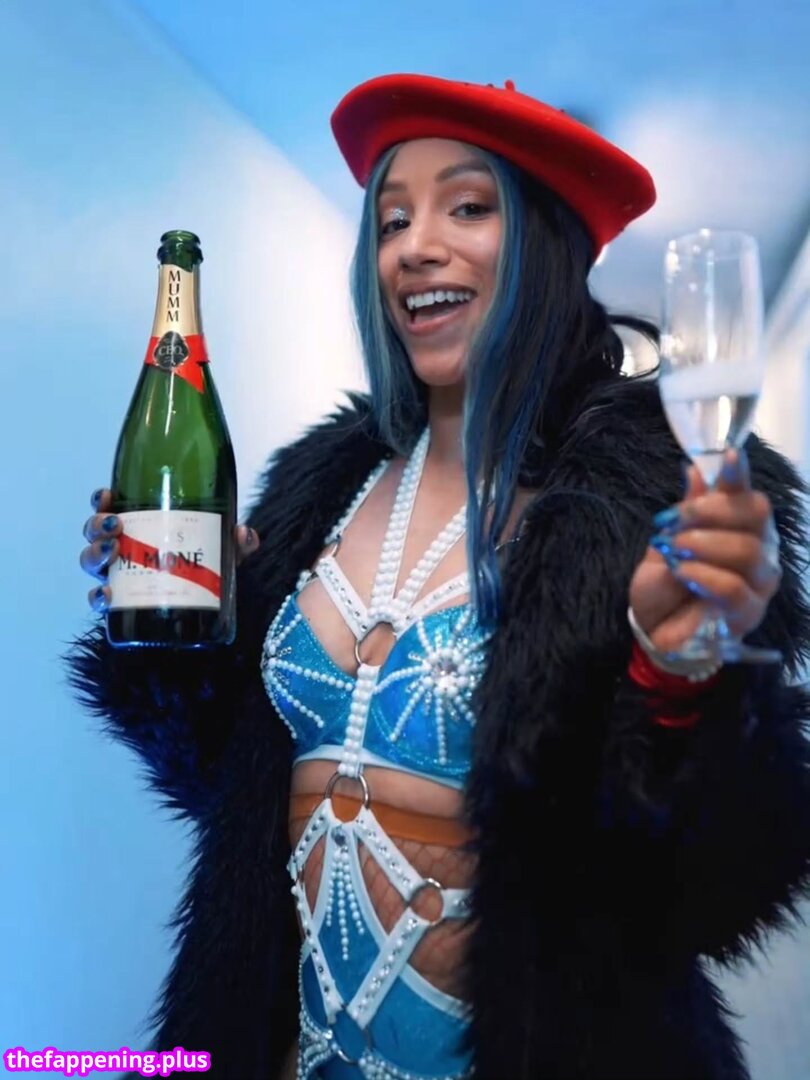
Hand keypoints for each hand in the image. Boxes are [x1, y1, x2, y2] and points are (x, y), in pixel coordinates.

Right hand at [80, 488, 260, 613]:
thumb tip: (245, 533)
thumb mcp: (222, 550)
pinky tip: (108, 594)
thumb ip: (236, 542)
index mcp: (139, 527)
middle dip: (97, 526)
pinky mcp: (120, 603)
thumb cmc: (205, 566)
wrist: (206, 603)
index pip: (112, 507)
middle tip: (115, 527)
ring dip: (95, 554)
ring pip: (91, 560)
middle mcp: (122, 549)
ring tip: (113, 553)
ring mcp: (118, 576)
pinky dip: (98, 596)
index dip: (102, 500)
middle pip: (95, 533)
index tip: (106, 495)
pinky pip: (99, 599)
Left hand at [629, 449, 781, 653]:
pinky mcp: (749, 613)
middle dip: (711, 511)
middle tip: (674, 522)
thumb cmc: (665, 582)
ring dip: (704, 545)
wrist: (654, 627)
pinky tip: (682, 573)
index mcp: (739, 527)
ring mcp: (759, 582)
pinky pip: (734, 587)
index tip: (729, 455)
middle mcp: (758, 549)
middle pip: (755, 515)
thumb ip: (686, 509)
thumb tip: (695, 468)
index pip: (747, 494)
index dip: (739, 474)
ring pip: (748, 550)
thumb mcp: (667, 540)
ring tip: (675, 552)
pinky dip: (703, 575)